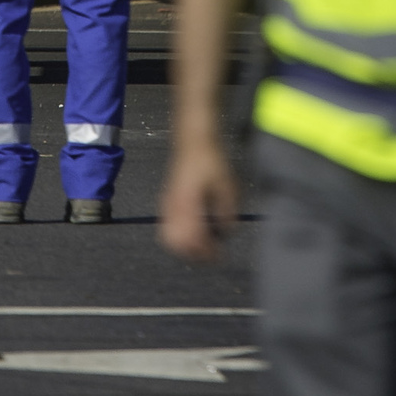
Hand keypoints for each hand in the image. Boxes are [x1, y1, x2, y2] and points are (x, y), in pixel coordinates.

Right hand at [160, 137, 240, 262]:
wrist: (194, 140)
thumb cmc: (210, 160)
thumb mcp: (226, 185)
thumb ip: (227, 210)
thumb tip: (228, 230)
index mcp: (187, 205)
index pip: (191, 238)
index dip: (204, 251)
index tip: (218, 256)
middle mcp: (173, 207)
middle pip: (175, 242)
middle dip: (192, 253)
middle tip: (209, 254)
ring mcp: (168, 204)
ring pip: (168, 236)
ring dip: (184, 245)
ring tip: (201, 246)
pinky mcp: (168, 200)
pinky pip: (167, 226)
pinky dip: (178, 235)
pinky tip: (193, 232)